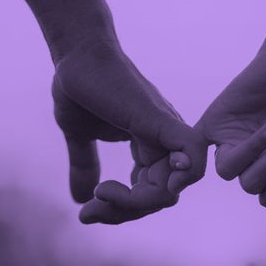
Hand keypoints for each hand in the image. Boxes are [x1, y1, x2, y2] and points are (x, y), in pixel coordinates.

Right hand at [52, 40, 206, 223]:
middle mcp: (163, 142)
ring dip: (134, 203)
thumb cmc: (80, 87)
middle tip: (91, 212)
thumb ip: (86, 166)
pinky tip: (140, 186)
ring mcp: (164, 130)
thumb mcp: (80, 136)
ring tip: (101, 195)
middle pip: (162, 197)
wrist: (75, 53)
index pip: (151, 193)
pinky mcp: (159, 119)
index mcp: (149, 146)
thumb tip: (81, 200)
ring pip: (172, 187)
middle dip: (125, 212)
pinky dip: (181, 174)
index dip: (121, 210)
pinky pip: (190, 152)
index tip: (88, 213)